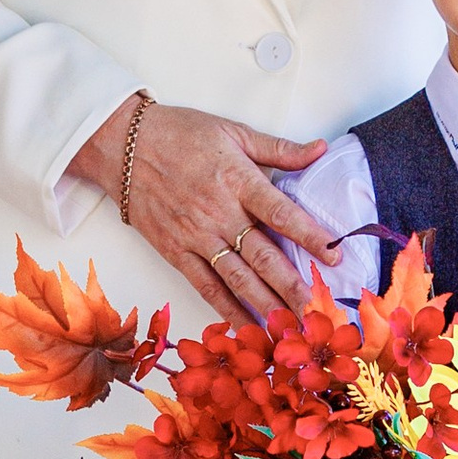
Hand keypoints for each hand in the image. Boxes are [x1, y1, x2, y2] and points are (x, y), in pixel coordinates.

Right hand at [70, 97, 335, 317]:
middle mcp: (218, 212)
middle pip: (262, 255)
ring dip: (265, 305)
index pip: (281, 213)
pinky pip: (205, 286)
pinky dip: (226, 309)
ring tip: (290, 327)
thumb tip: (320, 149)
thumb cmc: (180, 133)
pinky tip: (246, 327)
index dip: (310, 236)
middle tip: (316, 311)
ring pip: (237, 278)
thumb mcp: (233, 131)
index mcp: (238, 179)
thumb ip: (278, 148)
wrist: (123, 145)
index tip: (334, 256)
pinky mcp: (174, 251)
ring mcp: (195, 235)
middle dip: (292, 286)